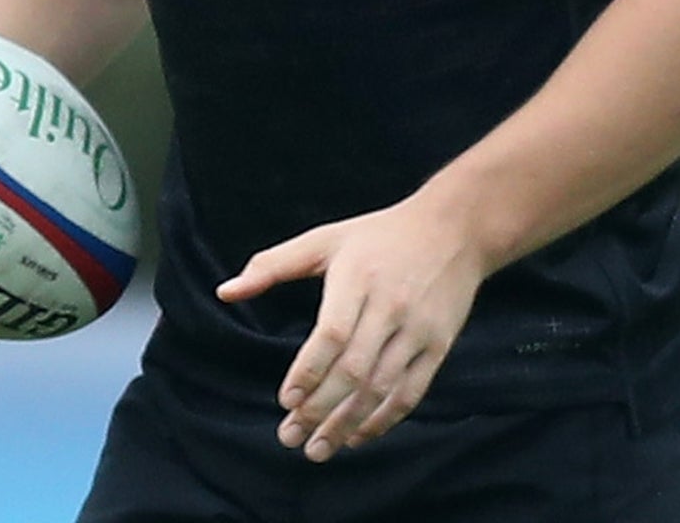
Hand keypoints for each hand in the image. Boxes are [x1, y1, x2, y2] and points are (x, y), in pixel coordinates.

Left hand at [215, 197, 485, 461]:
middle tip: (290, 437)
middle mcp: (390, 306)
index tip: (285, 400)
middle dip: (319, 410)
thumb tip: (224, 292)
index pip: (332, 335)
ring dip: (347, 424)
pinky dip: (383, 420)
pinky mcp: (438, 346)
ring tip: (318, 449)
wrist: (454, 231)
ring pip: (381, 388)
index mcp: (358, 278)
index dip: (308, 372)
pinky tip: (357, 436)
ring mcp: (417, 330)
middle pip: (354, 370)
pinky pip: (410, 392)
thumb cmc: (378, 236)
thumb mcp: (325, 240)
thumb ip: (272, 265)